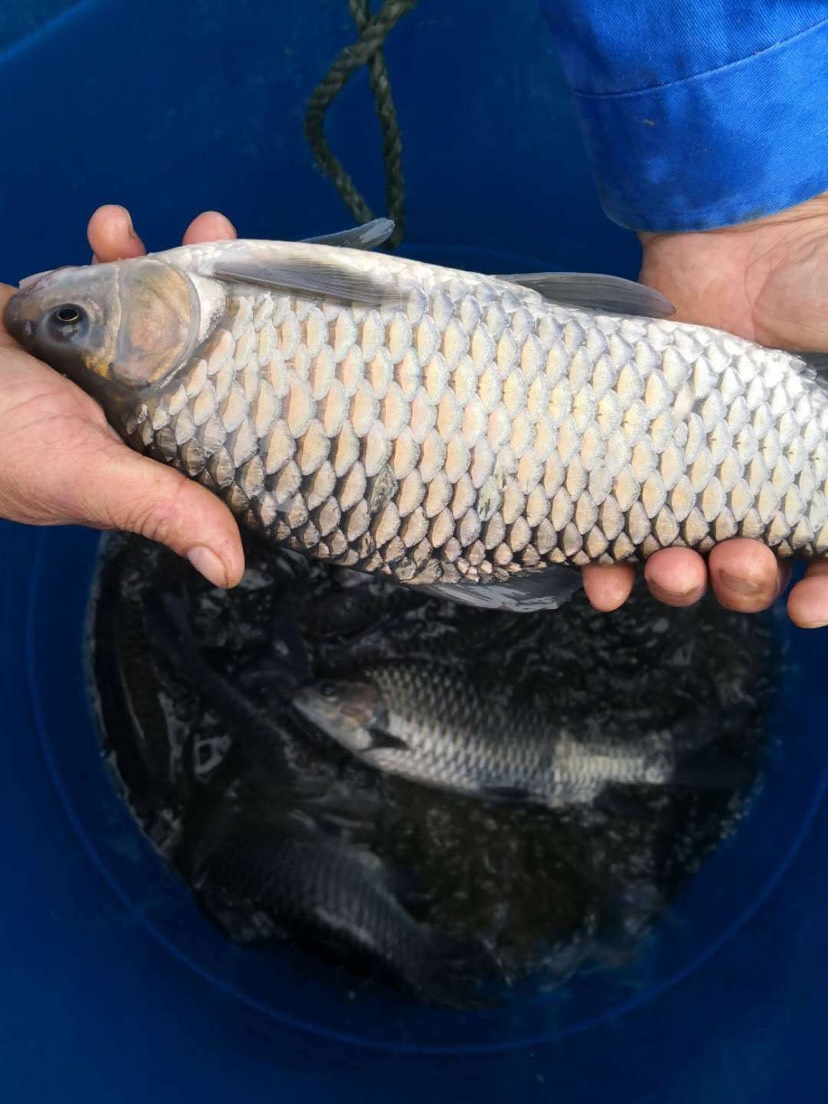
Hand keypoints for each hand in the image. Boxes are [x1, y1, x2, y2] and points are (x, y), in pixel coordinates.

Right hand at [0, 205, 243, 586]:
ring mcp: (101, 357)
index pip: (225, 418)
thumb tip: (229, 568)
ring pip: (164, 305)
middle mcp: (135, 403)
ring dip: (179, 261)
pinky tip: (110, 226)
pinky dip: (113, 247)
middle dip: (228, 298)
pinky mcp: (66, 316)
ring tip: (192, 229)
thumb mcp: (83, 473)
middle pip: (204, 349)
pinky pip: (107, 277)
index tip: (284, 325)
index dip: (260, 377)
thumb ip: (156, 505)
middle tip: (237, 251)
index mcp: (152, 449)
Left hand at [582, 193, 827, 628]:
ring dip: (677, 584)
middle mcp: (757, 486)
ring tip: (671, 569)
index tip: (810, 605)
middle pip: (749, 572)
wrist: (746, 233)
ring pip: (682, 560)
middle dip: (743, 584)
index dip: (824, 595)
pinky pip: (617, 525)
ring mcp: (692, 473)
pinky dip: (609, 566)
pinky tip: (605, 582)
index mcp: (818, 477)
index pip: (827, 561)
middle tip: (737, 560)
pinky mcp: (635, 454)